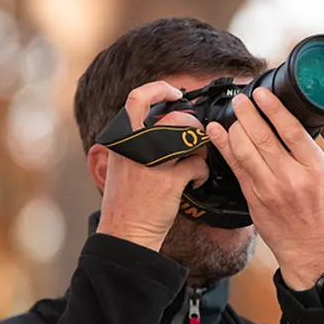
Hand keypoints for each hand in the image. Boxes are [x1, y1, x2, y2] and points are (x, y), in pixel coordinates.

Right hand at [94, 81, 208, 250]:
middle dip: (192, 126)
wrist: (125, 232)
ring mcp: (151, 162)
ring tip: (194, 160)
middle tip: (195, 139)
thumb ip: (139, 138)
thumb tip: (169, 117)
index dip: (160, 90)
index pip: (137, 98)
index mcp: (121, 138)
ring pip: (190, 137)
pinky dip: (202, 171)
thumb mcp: (122, 161)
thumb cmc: (128, 199)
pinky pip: (198, 164)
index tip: (175, 93)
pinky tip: (196, 180)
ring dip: (200, 147)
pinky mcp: (169, 180)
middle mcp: (134, 145)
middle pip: (175, 117)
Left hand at [205, 88, 323, 289]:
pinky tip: (215, 131)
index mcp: (315, 168)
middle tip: (241, 97)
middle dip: (248, 113)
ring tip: (232, 111)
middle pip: (264, 137)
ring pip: (245, 151)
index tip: (261, 93)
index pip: (292, 131)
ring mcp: (269, 189)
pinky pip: (235, 167)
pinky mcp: (253, 198)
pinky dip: (223, 146)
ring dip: (234, 127)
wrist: (310, 248)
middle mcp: (291, 178)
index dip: (274, 109)